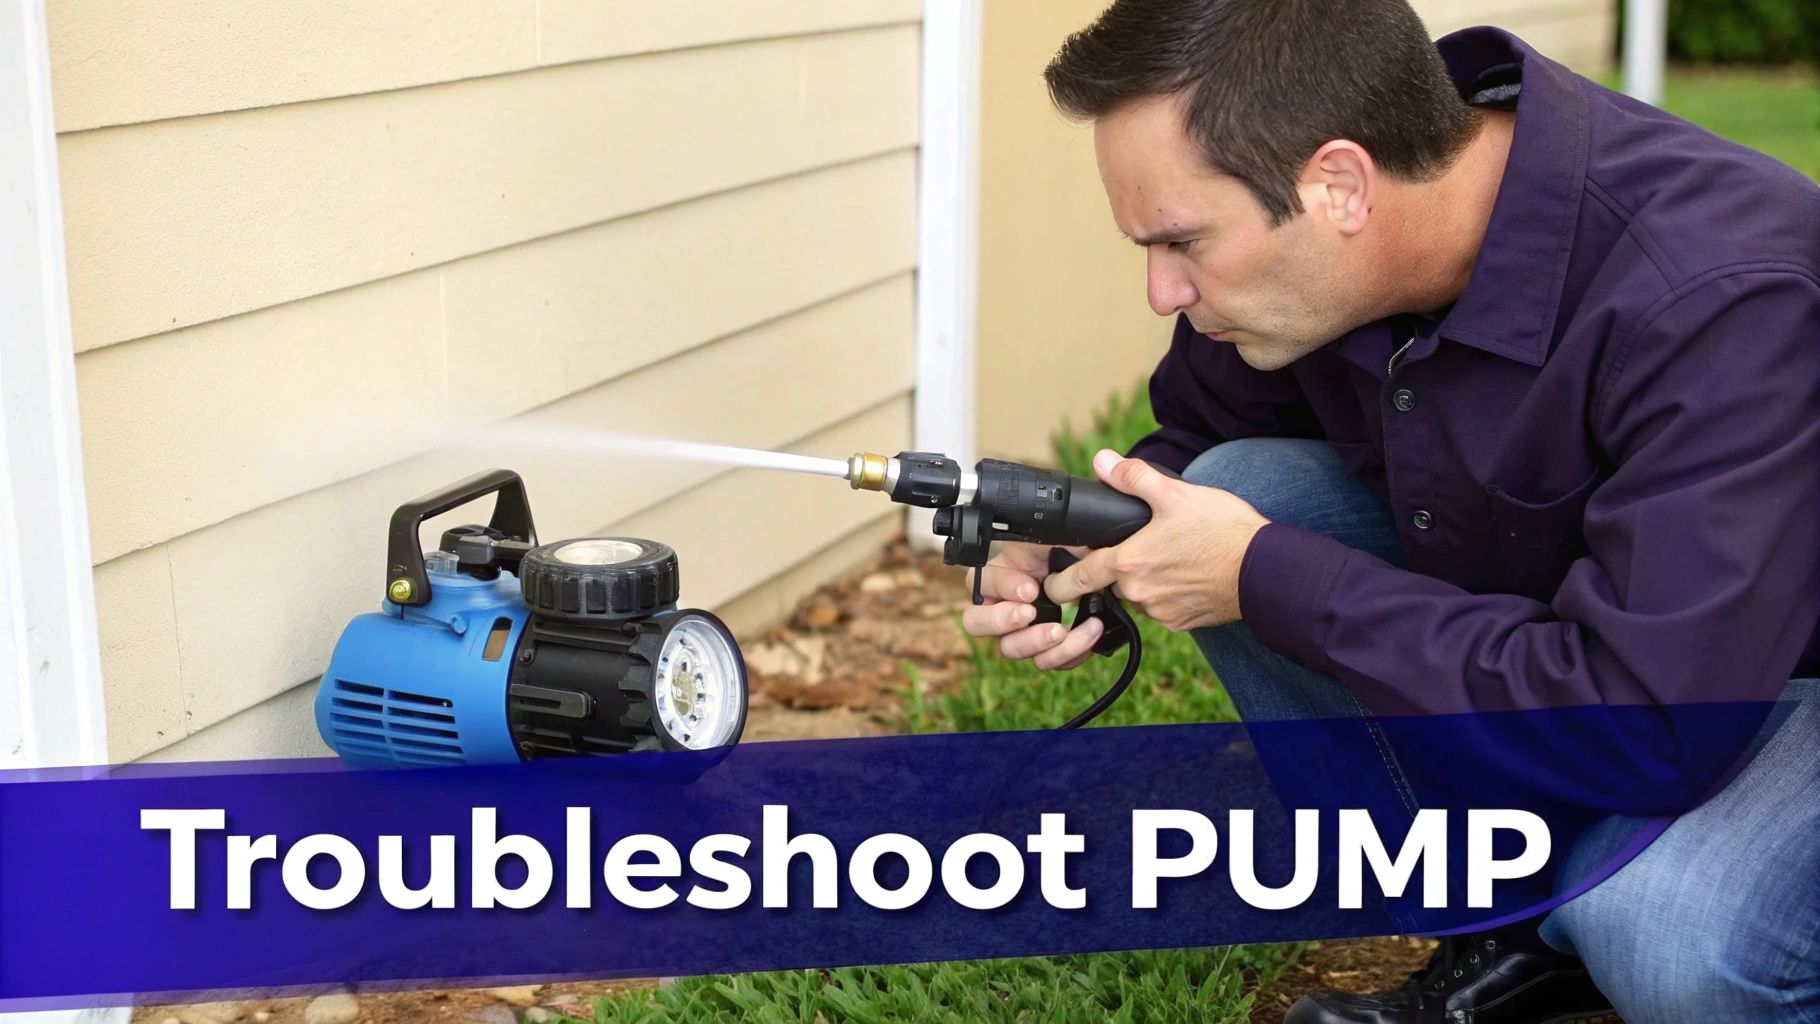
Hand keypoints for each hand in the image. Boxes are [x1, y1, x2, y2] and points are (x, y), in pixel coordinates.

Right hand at [959, 542, 1107, 671]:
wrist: (1109, 568)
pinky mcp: (1050, 648)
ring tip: (1062, 631)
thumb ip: (1037, 537)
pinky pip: (1048, 661)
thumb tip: (1034, 548)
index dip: (1003, 587)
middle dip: (1000, 621)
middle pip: (976, 623)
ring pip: (1011, 649)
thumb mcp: (1055, 532)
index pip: (979, 583)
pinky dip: (1068, 653)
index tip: (1030, 589)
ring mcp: (1025, 629)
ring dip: (1035, 643)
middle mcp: (1006, 604)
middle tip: (1029, 614)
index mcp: (1002, 572)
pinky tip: (1090, 632)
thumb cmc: (1078, 545)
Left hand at [1044, 449, 1268, 630]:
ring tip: (1172, 555)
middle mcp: (1139, 593)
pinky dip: (1168, 593)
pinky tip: (1188, 573)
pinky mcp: (1182, 623)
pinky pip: (1163, 608)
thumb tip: (1102, 462)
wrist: (1265, 569)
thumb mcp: (1175, 493)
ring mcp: (1161, 611)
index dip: (1060, 580)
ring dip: (1145, 580)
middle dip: (1117, 568)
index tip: (1052, 581)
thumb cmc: (1223, 530)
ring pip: (1138, 595)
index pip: (1077, 579)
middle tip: (1143, 546)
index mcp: (1129, 563)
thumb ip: (1134, 478)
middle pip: (1111, 583)